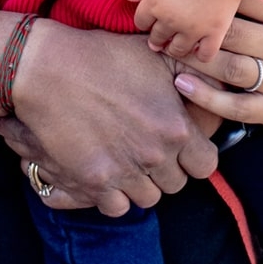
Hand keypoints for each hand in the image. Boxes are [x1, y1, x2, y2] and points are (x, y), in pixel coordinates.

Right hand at [0, 24, 217, 215]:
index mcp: (176, 127)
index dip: (193, 155)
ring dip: (140, 182)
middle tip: (147, 148)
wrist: (50, 69)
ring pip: (148, 198)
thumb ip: (189, 75)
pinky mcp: (95, 182)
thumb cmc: (103, 56)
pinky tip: (108, 172)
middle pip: (175, 184)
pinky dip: (114, 195)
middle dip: (165, 168)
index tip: (179, 145)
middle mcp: (156, 154)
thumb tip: (212, 82)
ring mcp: (125, 171)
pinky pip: (117, 207)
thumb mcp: (155, 56)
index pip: (205, 164)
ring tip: (126, 159)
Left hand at [127, 0, 243, 61]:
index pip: (141, 22)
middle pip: (158, 38)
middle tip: (161, 40)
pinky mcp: (215, 31)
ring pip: (178, 49)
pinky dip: (201, 56)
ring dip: (175, 49)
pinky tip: (199, 49)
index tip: (150, 21)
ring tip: (177, 46)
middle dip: (157, 39)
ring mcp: (193, 28)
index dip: (144, 22)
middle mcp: (170, 19)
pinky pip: (205, 55)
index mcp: (154, 2)